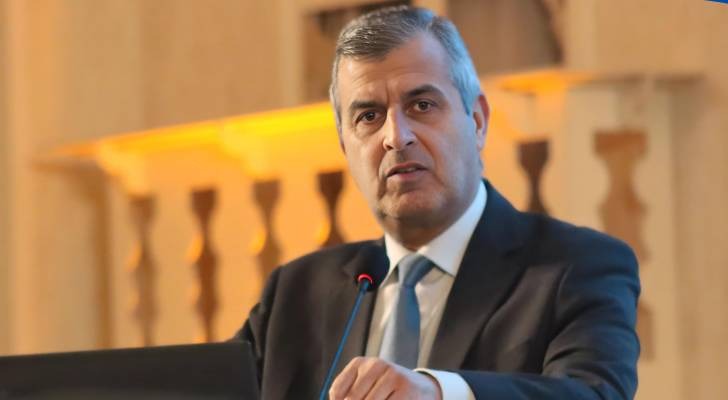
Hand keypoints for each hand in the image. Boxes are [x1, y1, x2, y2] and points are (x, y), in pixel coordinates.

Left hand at [328, 357, 442, 399]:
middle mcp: (375, 364)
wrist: (421, 389)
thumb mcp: (365, 387)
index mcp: (359, 363)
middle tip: (373, 399)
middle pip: (353, 399)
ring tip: (385, 398)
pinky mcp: (405, 391)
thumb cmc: (385, 391)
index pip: (338, 391)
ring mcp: (392, 376)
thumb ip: (347, 394)